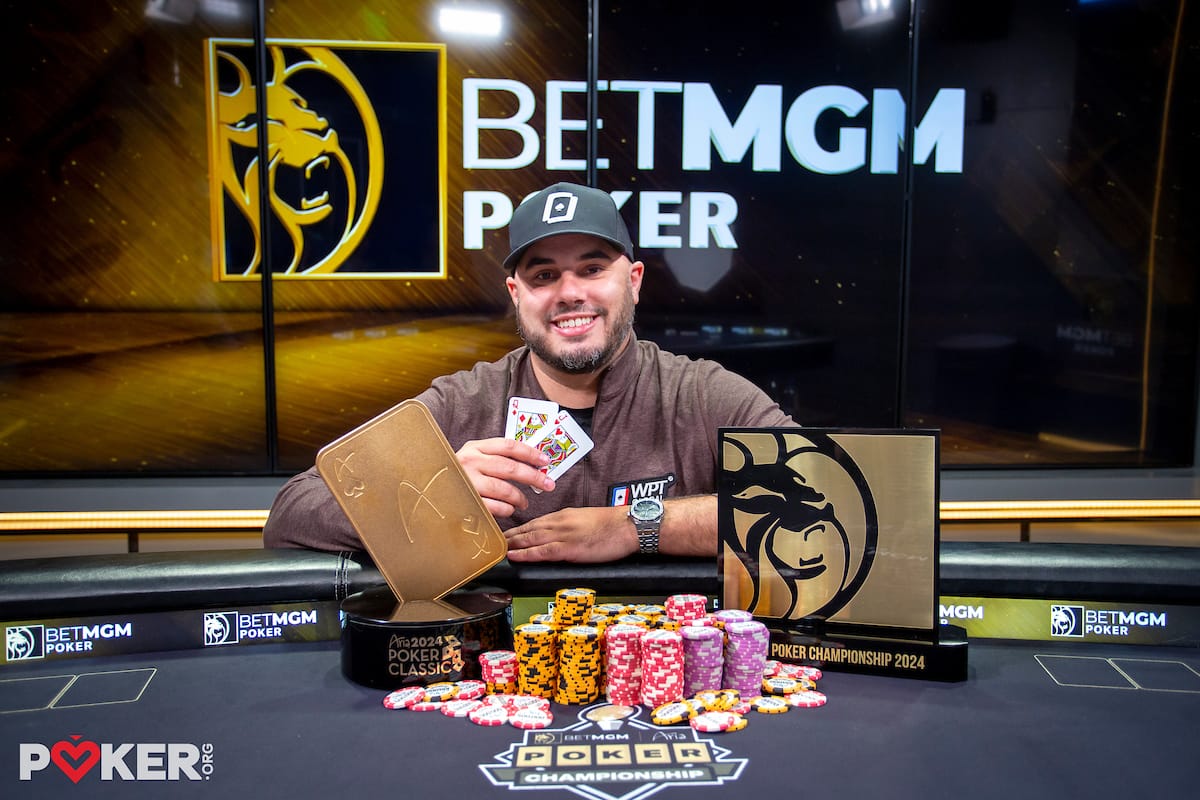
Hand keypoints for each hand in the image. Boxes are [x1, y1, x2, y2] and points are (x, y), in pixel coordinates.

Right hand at [455, 437, 554, 518]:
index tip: (545, 461)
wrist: (429, 488)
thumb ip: (496, 457)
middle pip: (510, 468)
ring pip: (504, 489)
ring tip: (525, 502)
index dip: (530, 453)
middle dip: (533, 477)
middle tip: (548, 484)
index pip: (508, 446)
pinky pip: (494, 506)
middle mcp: (470, 462)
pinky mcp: (466, 501)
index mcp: (475, 448)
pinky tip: (509, 509)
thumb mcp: (473, 457)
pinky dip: (506, 509)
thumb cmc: (458, 474)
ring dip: (520, 497)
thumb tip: (531, 463)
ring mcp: (467, 482)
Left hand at [504, 506, 636, 562]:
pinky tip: (514, 555)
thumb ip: (571, 527)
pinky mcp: (569, 547)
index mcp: (564, 516)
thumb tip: (561, 536)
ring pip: (530, 538)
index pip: (535, 522)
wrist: (628, 525)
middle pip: (527, 529)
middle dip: (509, 536)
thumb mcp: (587, 521)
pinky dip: (526, 553)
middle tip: (491, 541)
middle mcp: (559, 522)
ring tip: (495, 549)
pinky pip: (542, 550)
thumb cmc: (613, 526)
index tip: (505, 534)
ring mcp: (563, 534)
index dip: (518, 530)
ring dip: (511, 544)